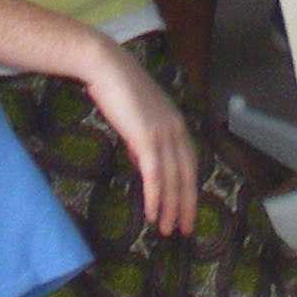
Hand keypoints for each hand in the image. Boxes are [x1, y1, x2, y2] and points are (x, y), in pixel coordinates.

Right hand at [79, 38, 201, 234]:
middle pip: (187, 175)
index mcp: (176, 123)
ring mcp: (163, 134)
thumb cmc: (117, 88)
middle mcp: (176, 129)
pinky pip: (155, 175)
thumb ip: (143, 140)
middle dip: (187, 204)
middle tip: (185, 229)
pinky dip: (157, 198)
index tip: (187, 209)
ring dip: (172, 207)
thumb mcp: (136, 118)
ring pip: (173, 179)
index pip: (189, 163)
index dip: (189, 188)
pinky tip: (154, 215)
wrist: (106, 67)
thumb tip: (142, 163)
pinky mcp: (147, 138)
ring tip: (169, 230)